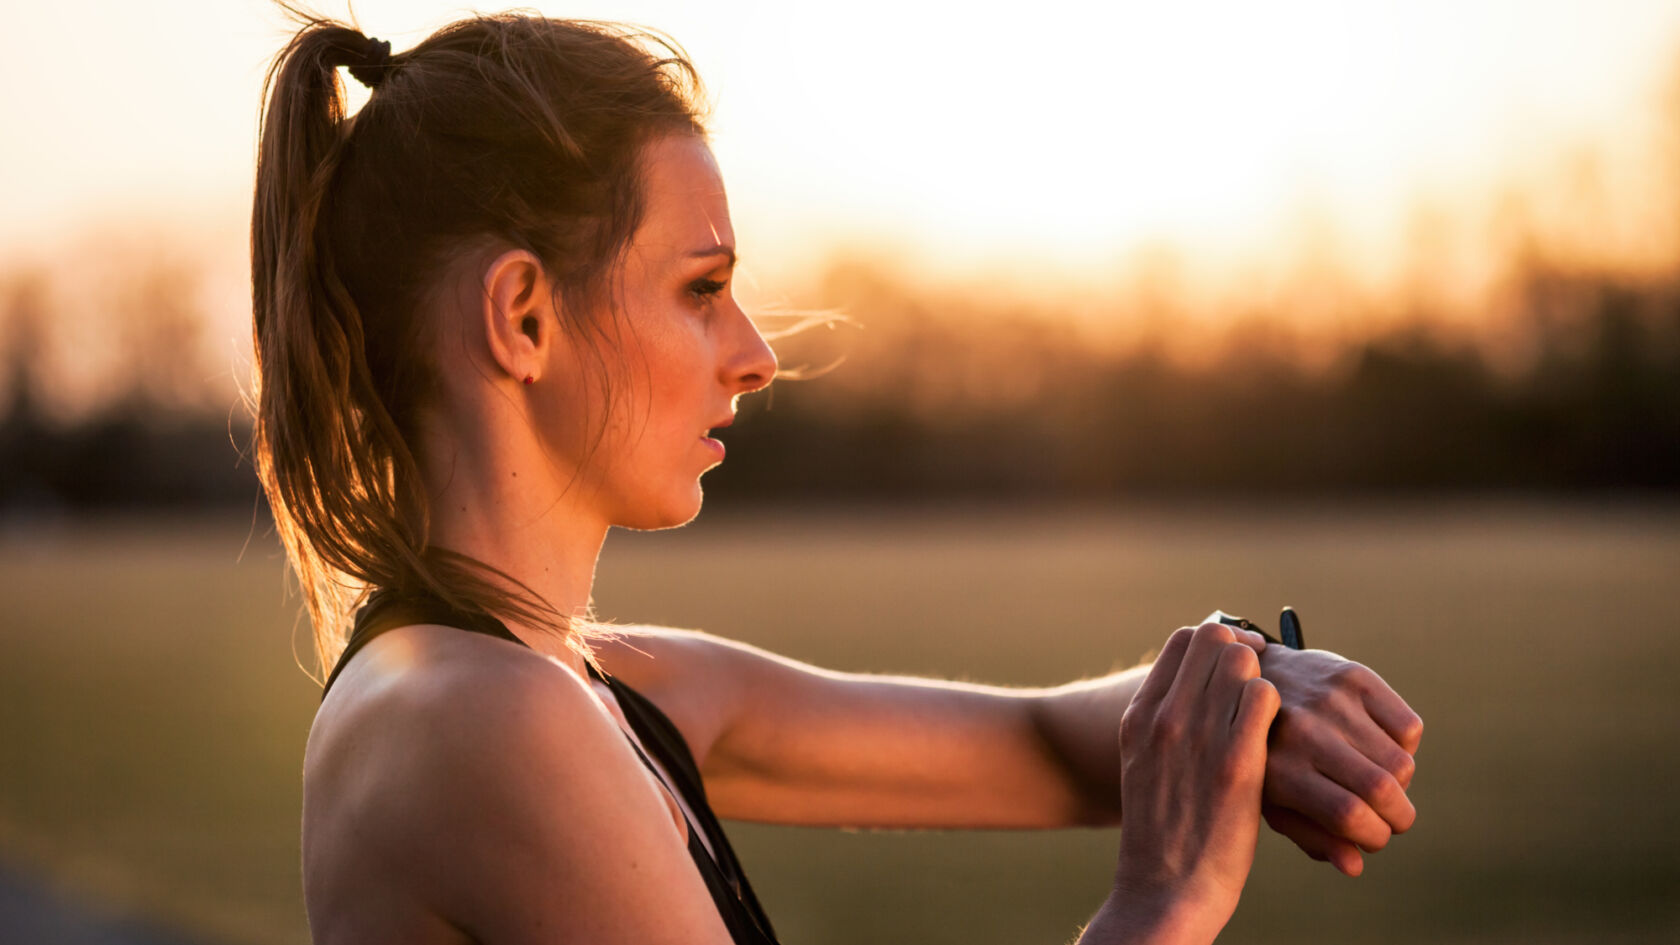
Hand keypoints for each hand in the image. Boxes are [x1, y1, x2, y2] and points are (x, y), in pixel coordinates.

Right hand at [1111, 622, 1279, 939]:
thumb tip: (1192, 695)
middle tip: (1264, 677)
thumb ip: (1164, 725)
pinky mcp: (1236, 761)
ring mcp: (1198, 735)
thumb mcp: (1144, 765)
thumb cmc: (1162, 833)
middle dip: (1244, 651)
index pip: (1182, 640)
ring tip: (1273, 711)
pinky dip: (1277, 707)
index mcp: (1140, 715)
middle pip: (1214, 639)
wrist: (1165, 888)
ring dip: (1264, 678)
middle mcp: (1165, 715)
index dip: (1216, 642)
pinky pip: (1264, 698)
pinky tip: (1283, 733)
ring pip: (1241, 661)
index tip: (1237, 659)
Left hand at [1257, 646, 1422, 875]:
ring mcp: (1330, 700)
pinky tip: (1378, 745)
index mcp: (1279, 769)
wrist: (1253, 677)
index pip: (1348, 815)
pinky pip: (1409, 728)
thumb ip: (1311, 836)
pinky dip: (1406, 747)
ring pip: (1401, 761)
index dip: (1374, 837)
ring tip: (1380, 780)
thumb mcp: (1272, 800)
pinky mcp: (1355, 676)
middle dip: (1399, 817)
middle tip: (1393, 819)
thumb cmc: (1266, 753)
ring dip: (1403, 784)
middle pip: (1381, 789)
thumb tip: (1355, 866)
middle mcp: (1303, 732)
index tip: (1374, 839)